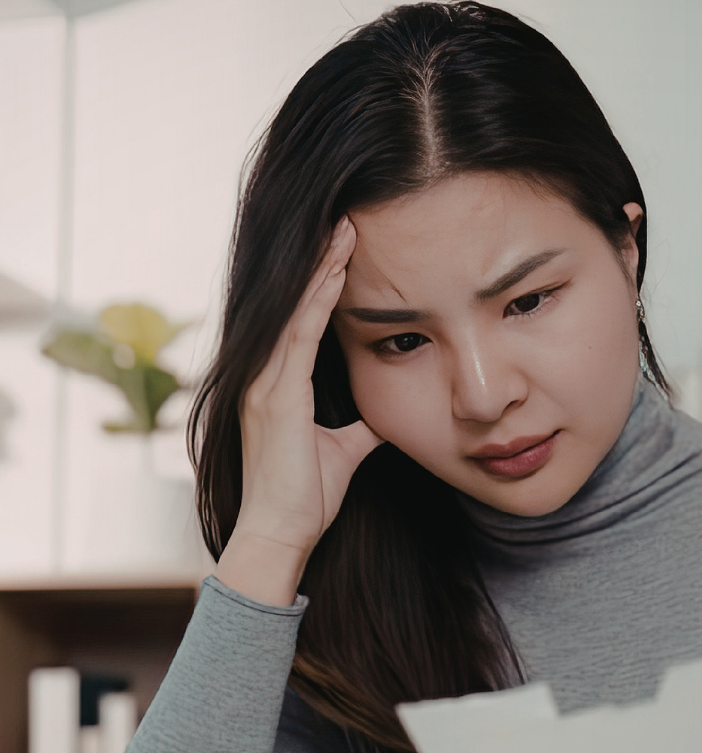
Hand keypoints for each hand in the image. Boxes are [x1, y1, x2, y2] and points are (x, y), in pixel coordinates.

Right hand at [215, 217, 382, 604]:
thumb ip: (361, 428)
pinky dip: (316, 301)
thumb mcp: (344, 451)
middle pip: (294, 305)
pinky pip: (297, 336)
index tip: (348, 250)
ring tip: (344, 231)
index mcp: (279, 385)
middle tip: (347, 221)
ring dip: (321, 269)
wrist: (283, 532)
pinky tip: (336, 272)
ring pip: (295, 311)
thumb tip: (385, 418)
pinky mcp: (274, 396)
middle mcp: (266, 376)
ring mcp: (266, 383)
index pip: (303, 320)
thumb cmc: (307, 497)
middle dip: (321, 262)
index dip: (324, 283)